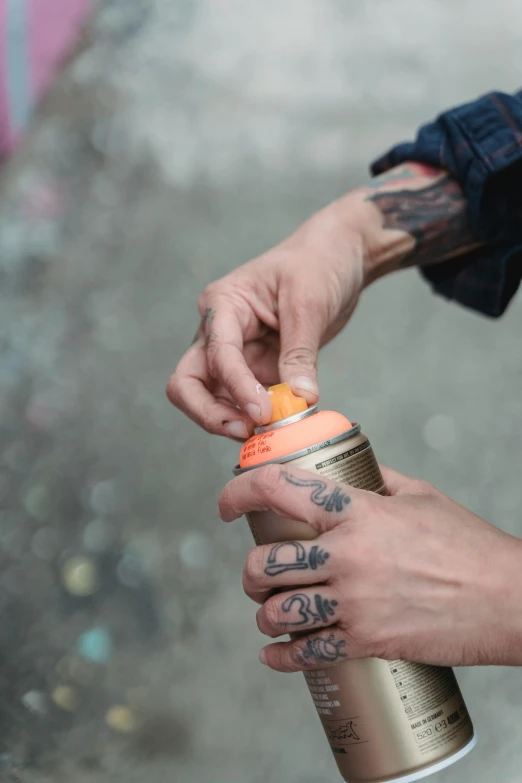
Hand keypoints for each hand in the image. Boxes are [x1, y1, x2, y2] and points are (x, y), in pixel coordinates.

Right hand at [166, 200, 365, 438]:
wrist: (338, 256)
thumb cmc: (319, 263)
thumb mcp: (310, 303)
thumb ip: (300, 353)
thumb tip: (300, 398)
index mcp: (223, 304)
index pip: (216, 354)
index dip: (235, 387)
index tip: (262, 412)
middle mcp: (219, 331)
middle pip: (188, 383)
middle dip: (209, 413)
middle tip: (245, 431)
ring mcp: (235, 354)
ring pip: (209, 398)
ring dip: (232, 419)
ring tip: (269, 432)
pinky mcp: (255, 369)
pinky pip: (242, 402)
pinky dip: (255, 418)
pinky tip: (280, 424)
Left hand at [219, 464, 521, 670]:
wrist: (509, 599)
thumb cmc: (468, 544)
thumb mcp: (421, 496)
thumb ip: (377, 480)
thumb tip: (348, 471)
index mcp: (359, 511)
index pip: (280, 489)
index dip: (239, 492)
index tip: (227, 504)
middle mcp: (348, 555)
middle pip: (265, 562)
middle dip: (249, 572)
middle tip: (256, 574)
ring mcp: (355, 601)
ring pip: (276, 610)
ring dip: (262, 614)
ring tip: (267, 612)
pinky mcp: (367, 641)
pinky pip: (306, 653)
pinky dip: (281, 657)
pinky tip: (275, 654)